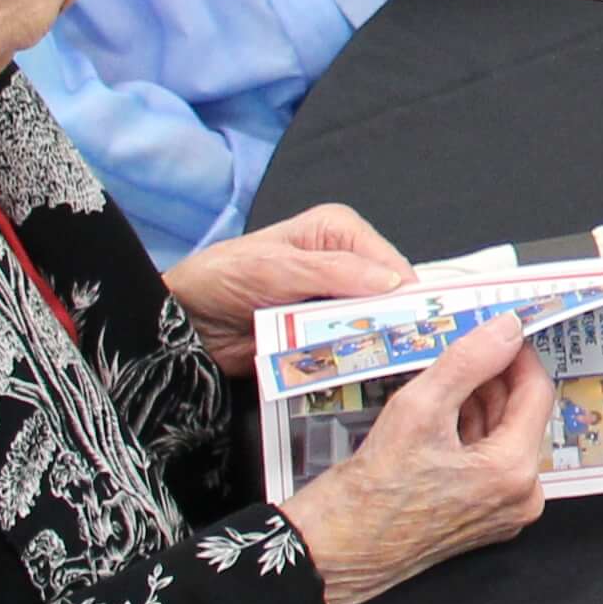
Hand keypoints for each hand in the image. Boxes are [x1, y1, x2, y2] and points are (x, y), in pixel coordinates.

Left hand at [159, 203, 416, 379]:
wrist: (185, 323)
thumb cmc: (222, 278)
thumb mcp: (276, 267)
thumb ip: (334, 272)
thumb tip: (392, 283)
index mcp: (339, 232)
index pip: (391, 264)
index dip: (406, 295)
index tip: (417, 326)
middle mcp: (344, 263)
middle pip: (387, 297)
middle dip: (392, 322)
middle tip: (401, 351)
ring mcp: (333, 302)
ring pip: (373, 326)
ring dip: (372, 346)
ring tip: (380, 365)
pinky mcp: (322, 334)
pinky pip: (349, 349)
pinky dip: (352, 361)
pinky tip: (357, 371)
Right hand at [279, 316, 550, 603]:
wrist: (336, 550)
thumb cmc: (370, 490)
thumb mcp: (419, 407)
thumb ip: (469, 361)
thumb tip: (505, 330)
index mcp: (513, 472)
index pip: (536, 394)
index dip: (517, 357)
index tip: (501, 334)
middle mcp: (519, 498)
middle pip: (520, 417)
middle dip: (494, 380)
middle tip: (466, 350)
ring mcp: (502, 513)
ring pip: (503, 438)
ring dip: (480, 405)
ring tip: (445, 381)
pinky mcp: (481, 520)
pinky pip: (488, 464)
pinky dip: (470, 435)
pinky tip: (441, 416)